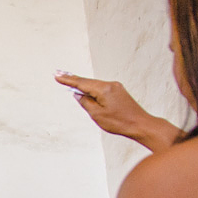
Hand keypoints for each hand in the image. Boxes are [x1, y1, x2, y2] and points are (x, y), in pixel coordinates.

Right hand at [53, 73, 167, 142]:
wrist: (139, 124)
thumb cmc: (120, 122)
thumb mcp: (97, 115)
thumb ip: (86, 103)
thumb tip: (79, 95)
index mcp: (104, 89)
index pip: (82, 83)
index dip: (68, 80)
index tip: (58, 76)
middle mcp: (110, 85)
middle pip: (87, 81)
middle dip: (72, 78)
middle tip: (59, 73)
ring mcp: (115, 87)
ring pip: (94, 84)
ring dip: (81, 82)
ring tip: (69, 79)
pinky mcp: (118, 91)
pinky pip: (101, 87)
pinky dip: (91, 87)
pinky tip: (85, 88)